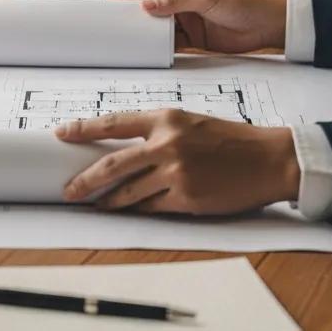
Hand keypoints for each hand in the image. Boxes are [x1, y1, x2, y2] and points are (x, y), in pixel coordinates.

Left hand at [56, 110, 299, 215]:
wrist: (269, 159)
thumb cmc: (230, 140)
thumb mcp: (190, 122)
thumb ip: (156, 131)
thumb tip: (120, 147)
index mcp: (166, 118)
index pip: (114, 122)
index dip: (83, 129)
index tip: (62, 134)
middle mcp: (167, 143)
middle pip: (112, 164)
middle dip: (85, 179)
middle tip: (68, 189)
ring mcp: (176, 172)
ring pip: (128, 191)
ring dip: (108, 201)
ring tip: (95, 204)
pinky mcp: (187, 198)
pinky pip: (151, 208)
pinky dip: (136, 211)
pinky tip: (127, 212)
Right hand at [109, 0, 285, 52]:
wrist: (267, 24)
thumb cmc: (242, 3)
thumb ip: (175, 1)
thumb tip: (145, 6)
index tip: (111, 3)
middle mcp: (182, 2)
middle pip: (150, 8)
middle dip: (132, 16)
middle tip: (112, 25)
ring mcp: (187, 21)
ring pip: (159, 27)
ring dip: (145, 34)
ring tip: (127, 42)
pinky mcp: (195, 39)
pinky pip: (171, 44)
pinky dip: (160, 49)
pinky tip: (150, 54)